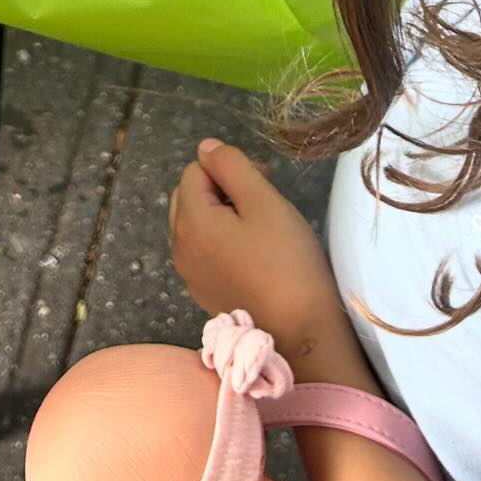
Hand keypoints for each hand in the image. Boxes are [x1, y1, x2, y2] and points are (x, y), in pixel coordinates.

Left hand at [170, 140, 356, 377]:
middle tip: (263, 199)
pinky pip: (204, 251)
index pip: (196, 169)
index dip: (229, 168)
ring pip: (197, 223)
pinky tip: (254, 255)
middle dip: (221, 188)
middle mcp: (179, 247)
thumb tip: (205, 147)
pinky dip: (222, 241)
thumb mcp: (264, 201)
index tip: (265, 181)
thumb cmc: (287, 261)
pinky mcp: (204, 293)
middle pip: (190, 195)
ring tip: (261, 227)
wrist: (301, 333)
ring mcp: (189, 274)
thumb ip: (231, 166)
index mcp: (190, 221)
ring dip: (222, 214)